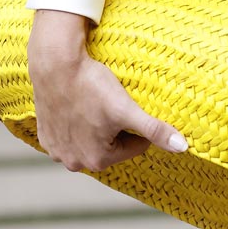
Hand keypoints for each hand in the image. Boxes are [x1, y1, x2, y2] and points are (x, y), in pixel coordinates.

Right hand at [27, 10, 188, 172]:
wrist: (55, 65)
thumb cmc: (91, 86)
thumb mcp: (126, 109)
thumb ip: (155, 130)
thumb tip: (183, 147)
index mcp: (98, 160)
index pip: (135, 146)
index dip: (137, 124)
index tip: (128, 106)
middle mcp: (75, 163)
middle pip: (112, 145)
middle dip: (116, 127)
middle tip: (110, 103)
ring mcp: (57, 151)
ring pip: (91, 140)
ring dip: (96, 126)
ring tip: (93, 104)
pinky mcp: (45, 137)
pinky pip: (70, 135)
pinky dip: (76, 124)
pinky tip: (77, 107)